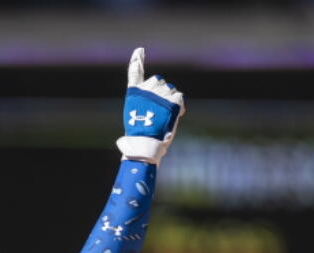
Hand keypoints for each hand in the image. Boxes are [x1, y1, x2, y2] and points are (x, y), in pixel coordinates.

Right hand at [116, 47, 184, 164]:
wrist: (146, 141)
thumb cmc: (140, 132)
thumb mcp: (137, 113)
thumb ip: (147, 101)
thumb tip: (166, 97)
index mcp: (134, 92)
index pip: (135, 72)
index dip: (137, 60)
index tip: (140, 50)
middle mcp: (146, 88)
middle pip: (159, 81)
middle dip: (161, 92)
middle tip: (159, 109)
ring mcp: (160, 92)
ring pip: (170, 89)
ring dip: (170, 100)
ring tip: (164, 116)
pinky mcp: (172, 99)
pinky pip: (179, 97)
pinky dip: (179, 107)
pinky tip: (176, 115)